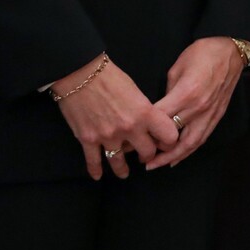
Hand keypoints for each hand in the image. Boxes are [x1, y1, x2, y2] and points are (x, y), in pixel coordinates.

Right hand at [51, 55, 178, 179]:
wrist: (80, 74)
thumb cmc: (110, 76)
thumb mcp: (136, 90)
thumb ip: (144, 110)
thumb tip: (148, 123)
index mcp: (145, 113)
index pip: (168, 135)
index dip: (170, 140)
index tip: (167, 142)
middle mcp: (129, 128)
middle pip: (147, 152)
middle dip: (147, 154)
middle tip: (144, 154)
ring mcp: (107, 136)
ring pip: (120, 162)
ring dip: (123, 169)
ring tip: (124, 173)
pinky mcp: (88, 140)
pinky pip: (94, 161)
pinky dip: (96, 170)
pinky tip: (98, 176)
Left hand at [145, 38, 246, 168]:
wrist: (230, 49)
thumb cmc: (201, 53)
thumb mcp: (177, 68)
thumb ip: (168, 92)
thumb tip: (159, 109)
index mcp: (186, 94)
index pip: (161, 119)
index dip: (145, 130)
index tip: (132, 135)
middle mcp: (198, 108)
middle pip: (174, 137)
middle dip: (157, 151)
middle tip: (141, 160)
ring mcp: (210, 113)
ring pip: (191, 143)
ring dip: (173, 156)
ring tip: (158, 164)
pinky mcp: (218, 115)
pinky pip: (202, 137)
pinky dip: (189, 150)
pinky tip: (179, 156)